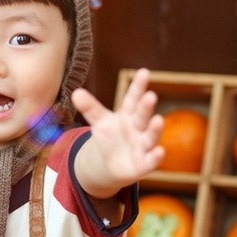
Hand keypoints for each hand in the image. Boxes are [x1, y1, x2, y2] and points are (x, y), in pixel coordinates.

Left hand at [72, 68, 164, 196]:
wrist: (113, 164)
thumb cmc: (111, 137)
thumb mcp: (100, 122)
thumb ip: (90, 108)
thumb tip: (75, 92)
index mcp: (128, 115)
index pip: (133, 98)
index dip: (138, 86)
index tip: (143, 72)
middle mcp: (139, 128)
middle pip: (142, 116)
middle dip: (146, 107)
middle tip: (150, 95)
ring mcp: (143, 145)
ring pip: (151, 136)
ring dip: (156, 129)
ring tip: (159, 120)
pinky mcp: (144, 164)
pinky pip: (152, 161)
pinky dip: (156, 157)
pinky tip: (160, 151)